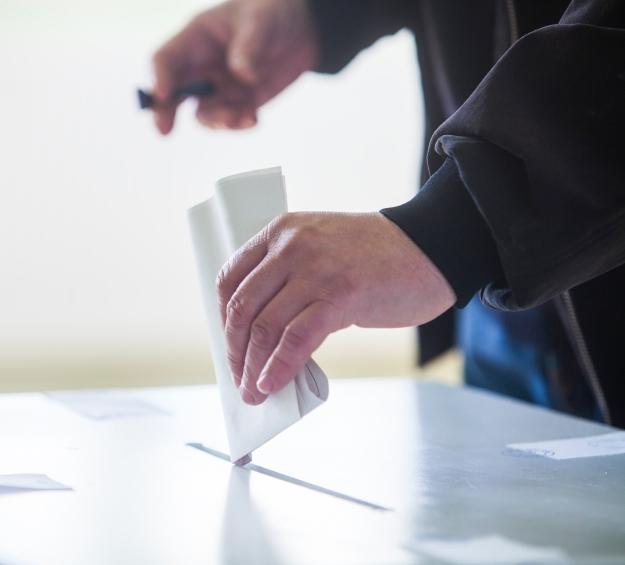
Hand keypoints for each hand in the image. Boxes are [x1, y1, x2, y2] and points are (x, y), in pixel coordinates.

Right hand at [151, 0, 317, 133]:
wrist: (301, 30)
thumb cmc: (272, 13)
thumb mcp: (261, 20)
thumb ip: (249, 45)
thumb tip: (242, 75)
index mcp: (195, 39)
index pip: (166, 59)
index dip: (158, 76)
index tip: (163, 95)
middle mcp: (200, 66)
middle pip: (172, 92)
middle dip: (164, 112)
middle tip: (164, 130)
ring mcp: (218, 88)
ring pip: (203, 113)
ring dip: (216, 121)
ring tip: (241, 118)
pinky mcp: (238, 103)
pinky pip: (231, 121)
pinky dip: (239, 124)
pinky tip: (254, 119)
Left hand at [217, 212, 455, 404]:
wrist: (432, 246)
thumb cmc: (376, 257)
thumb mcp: (320, 248)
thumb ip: (288, 277)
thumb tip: (260, 334)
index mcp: (280, 231)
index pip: (229, 278)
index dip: (223, 318)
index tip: (230, 345)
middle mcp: (292, 246)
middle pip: (242, 307)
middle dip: (234, 351)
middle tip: (238, 378)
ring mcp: (316, 270)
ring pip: (265, 327)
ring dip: (253, 368)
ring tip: (253, 392)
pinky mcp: (341, 295)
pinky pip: (297, 339)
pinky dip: (279, 367)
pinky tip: (272, 384)